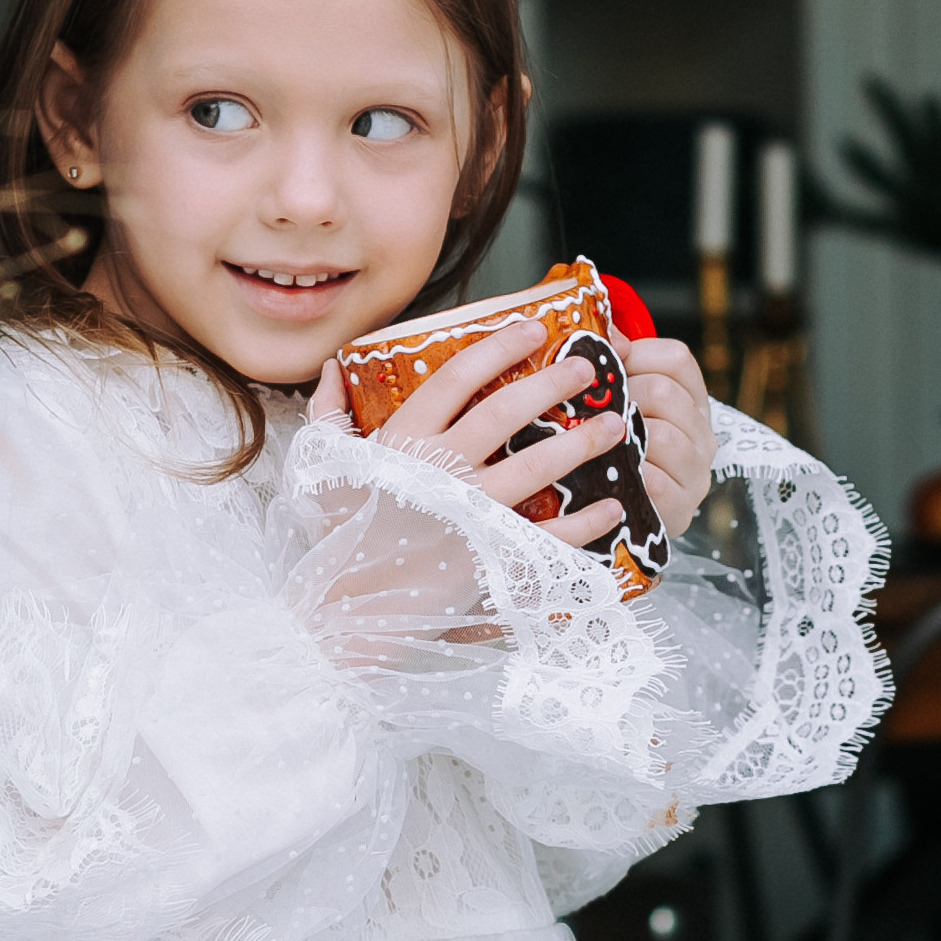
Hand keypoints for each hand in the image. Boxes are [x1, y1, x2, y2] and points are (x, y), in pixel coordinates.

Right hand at [309, 319, 634, 546]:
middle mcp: (442, 469)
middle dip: (553, 382)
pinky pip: (552, 534)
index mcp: (404, 440)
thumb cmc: (340, 537)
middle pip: (508, 411)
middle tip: (588, 369)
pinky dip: (588, 521)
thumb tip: (331, 368)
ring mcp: (471, 513)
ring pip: (538, 463)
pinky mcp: (492, 556)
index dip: (499, 346)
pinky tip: (613, 505)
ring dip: (583, 442)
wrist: (348, 612)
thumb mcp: (325, 469)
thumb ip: (329, 414)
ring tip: (616, 426)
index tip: (534, 328)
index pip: (458, 376)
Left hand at [616, 332, 715, 539]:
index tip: (607, 370)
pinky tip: (608, 477)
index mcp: (691, 402)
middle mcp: (703, 435)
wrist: (620, 524)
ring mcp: (696, 474)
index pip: (676, 359)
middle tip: (592, 413)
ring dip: (622, 438)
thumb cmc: (613, 456)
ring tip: (598, 445)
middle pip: (664, 392)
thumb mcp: (619, 408)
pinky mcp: (681, 509)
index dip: (636, 356)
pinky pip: (654, 481)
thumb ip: (615, 369)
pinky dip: (627, 476)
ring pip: (662, 434)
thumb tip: (605, 333)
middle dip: (622, 398)